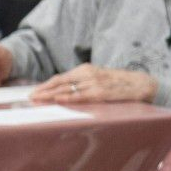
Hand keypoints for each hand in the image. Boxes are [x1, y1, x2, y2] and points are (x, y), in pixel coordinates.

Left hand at [41, 64, 157, 108]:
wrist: (141, 84)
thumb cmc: (118, 84)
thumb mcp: (97, 80)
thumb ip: (82, 85)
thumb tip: (64, 94)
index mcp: (85, 70)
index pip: (60, 78)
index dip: (45, 85)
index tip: (33, 93)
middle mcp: (87, 73)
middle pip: (59, 82)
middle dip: (43, 90)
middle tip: (29, 98)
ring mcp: (94, 82)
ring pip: (67, 89)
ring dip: (50, 95)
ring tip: (37, 100)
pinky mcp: (101, 92)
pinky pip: (81, 96)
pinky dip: (68, 97)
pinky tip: (58, 99)